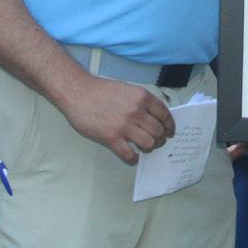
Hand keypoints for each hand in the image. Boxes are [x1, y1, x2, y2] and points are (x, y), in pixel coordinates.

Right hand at [55, 74, 174, 164]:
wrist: (78, 93)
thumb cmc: (100, 90)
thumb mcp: (127, 89)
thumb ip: (141, 102)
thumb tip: (153, 116)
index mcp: (142, 97)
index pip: (164, 114)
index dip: (169, 125)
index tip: (170, 132)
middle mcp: (136, 111)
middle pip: (158, 131)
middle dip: (160, 139)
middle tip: (157, 142)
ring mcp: (124, 125)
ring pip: (148, 143)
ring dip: (149, 148)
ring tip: (144, 148)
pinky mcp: (111, 137)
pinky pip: (128, 154)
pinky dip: (133, 158)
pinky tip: (132, 157)